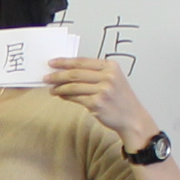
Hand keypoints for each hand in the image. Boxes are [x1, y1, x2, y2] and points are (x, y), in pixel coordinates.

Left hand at [44, 58, 160, 149]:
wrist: (132, 118)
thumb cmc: (120, 99)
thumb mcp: (112, 80)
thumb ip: (94, 73)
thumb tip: (67, 71)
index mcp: (111, 67)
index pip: (82, 61)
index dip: (64, 62)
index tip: (52, 63)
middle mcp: (108, 76)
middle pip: (75, 73)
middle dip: (58, 75)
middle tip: (46, 77)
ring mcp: (103, 90)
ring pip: (73, 86)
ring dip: (59, 87)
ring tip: (51, 89)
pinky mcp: (97, 103)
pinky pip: (76, 98)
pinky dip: (66, 96)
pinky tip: (60, 96)